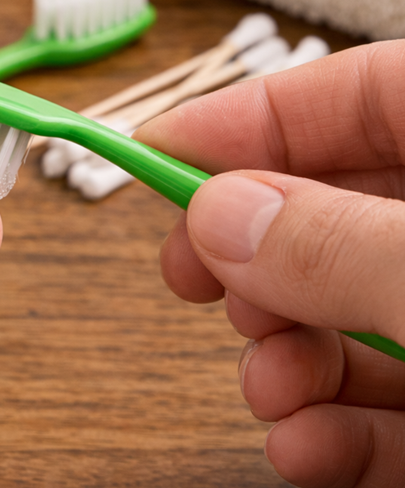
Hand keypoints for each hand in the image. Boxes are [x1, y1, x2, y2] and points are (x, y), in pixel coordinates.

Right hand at [134, 40, 404, 487]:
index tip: (155, 151)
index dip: (253, 114)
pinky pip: (392, 401)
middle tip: (192, 276)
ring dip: (287, 355)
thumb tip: (221, 216)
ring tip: (267, 386)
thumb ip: (347, 247)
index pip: (360, 91)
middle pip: (337, 208)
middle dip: (255, 254)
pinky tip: (306, 446)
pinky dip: (336, 427)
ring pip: (351, 312)